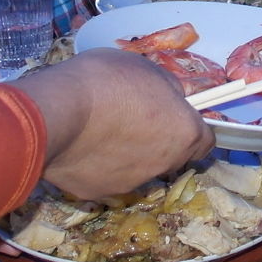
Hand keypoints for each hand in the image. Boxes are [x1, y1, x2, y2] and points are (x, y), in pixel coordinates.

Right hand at [13, 48, 214, 198]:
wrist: (57, 113)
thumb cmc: (106, 81)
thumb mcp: (145, 68)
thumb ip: (165, 89)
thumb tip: (170, 99)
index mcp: (184, 132)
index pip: (205, 141)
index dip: (190, 129)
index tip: (173, 118)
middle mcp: (164, 164)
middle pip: (170, 156)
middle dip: (158, 142)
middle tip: (132, 120)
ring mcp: (131, 183)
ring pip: (138, 169)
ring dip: (128, 155)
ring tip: (100, 132)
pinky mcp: (98, 193)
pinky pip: (105, 177)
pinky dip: (99, 166)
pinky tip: (81, 147)